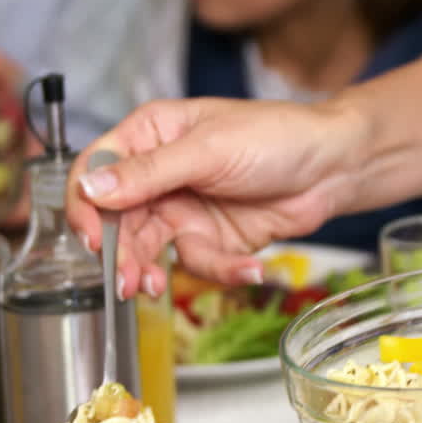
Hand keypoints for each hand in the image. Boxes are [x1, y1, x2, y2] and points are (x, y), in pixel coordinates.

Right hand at [67, 97, 365, 297]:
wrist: (334, 166)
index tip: (93, 238)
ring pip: (149, 249)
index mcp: (150, 136)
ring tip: (154, 286)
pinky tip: (249, 267)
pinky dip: (220, 271)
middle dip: (119, 252)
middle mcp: (160, 174)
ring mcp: (185, 209)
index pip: (96, 170)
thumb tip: (91, 189)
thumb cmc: (276, 136)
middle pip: (117, 220)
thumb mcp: (209, 150)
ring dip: (150, 271)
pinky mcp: (212, 239)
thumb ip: (149, 173)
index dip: (87, 206)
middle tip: (124, 280)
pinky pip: (199, 264)